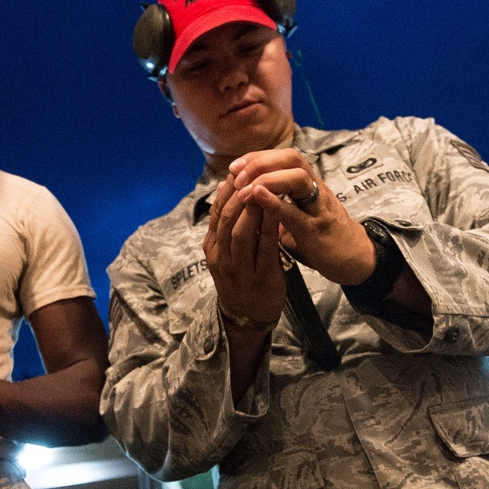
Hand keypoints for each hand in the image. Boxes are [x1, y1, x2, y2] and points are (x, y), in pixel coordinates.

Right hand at [204, 172, 284, 326]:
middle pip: (225, 219)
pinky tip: (277, 210)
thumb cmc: (242, 280)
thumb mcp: (228, 254)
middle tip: (251, 173)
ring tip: (263, 186)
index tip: (238, 171)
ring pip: (240, 232)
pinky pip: (263, 247)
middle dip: (237, 194)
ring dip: (251, 207)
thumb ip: (229, 229)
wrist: (248, 317)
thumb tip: (233, 195)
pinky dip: (268, 227)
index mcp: (212, 249)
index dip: (226, 190)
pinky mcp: (259, 277)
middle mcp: (221, 258)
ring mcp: (238, 269)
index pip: (215, 213)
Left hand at [229, 149, 375, 284]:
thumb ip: (277, 205)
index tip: (234, 167)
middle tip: (237, 176)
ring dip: (266, 179)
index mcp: (308, 185)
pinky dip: (275, 202)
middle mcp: (315, 190)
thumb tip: (246, 199)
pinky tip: (257, 197)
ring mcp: (318, 207)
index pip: (283, 157)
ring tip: (243, 189)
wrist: (352, 259)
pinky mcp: (317, 229)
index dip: (257, 157)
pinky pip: (295, 212)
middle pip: (290, 159)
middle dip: (260, 162)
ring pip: (297, 178)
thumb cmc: (320, 237)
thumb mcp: (297, 215)